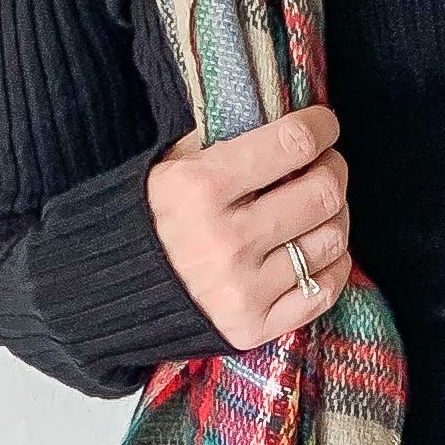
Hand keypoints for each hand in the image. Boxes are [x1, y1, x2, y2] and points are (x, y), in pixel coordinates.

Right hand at [146, 102, 349, 346]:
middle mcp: (226, 240)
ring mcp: (243, 289)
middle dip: (333, 170)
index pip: (292, 144)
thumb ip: (227, 139)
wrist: (109, 292)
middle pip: (322, 193)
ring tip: (319, 209)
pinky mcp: (253, 327)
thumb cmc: (150, 217)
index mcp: (201, 188)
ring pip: (331, 241)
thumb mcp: (173, 164)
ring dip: (336, 216)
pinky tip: (319, 249)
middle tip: (325, 166)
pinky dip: (333, 265)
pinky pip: (324, 291)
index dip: (320, 127)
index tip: (324, 124)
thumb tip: (287, 117)